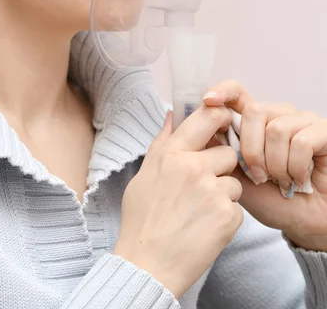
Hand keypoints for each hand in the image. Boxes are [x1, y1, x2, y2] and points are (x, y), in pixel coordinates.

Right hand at [113, 106, 242, 298]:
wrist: (147, 265)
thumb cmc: (142, 220)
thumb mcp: (144, 174)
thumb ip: (162, 142)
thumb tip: (172, 114)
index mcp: (172, 154)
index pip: (207, 117)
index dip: (221, 115)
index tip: (224, 121)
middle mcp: (194, 168)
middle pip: (228, 152)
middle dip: (220, 167)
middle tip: (202, 185)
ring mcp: (212, 192)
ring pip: (235, 181)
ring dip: (223, 194)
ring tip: (199, 211)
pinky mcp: (227, 216)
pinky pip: (237, 207)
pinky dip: (225, 217)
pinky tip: (205, 227)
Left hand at [203, 80, 326, 250]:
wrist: (302, 223)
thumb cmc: (270, 200)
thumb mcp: (233, 175)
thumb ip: (216, 149)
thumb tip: (186, 124)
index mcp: (255, 121)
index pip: (237, 92)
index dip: (223, 91)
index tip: (208, 101)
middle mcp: (279, 114)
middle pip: (254, 111)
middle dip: (251, 149)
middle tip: (258, 175)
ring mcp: (303, 120)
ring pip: (277, 129)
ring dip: (275, 164)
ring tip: (280, 181)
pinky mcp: (323, 132)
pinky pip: (301, 142)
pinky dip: (295, 168)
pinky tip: (297, 180)